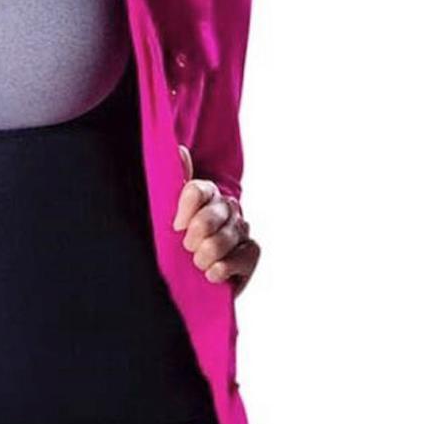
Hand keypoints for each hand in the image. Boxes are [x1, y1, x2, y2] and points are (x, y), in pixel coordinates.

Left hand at [171, 145, 259, 296]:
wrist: (194, 271)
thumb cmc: (183, 237)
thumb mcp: (171, 210)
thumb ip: (175, 181)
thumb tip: (180, 151)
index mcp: (208, 193)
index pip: (197, 190)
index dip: (185, 209)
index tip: (176, 226)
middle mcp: (228, 207)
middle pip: (207, 219)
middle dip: (193, 238)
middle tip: (187, 247)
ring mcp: (242, 229)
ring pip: (223, 240)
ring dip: (205, 256)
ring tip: (198, 262)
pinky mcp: (252, 252)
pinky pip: (242, 257)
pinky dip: (223, 269)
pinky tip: (213, 273)